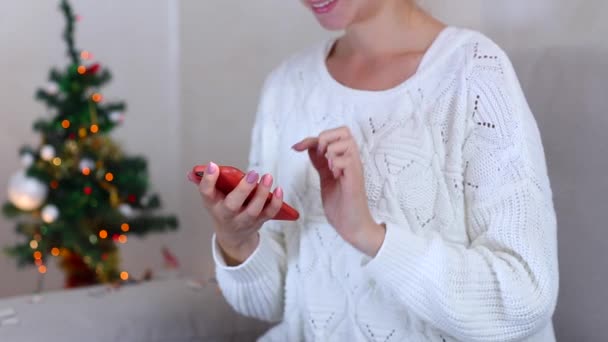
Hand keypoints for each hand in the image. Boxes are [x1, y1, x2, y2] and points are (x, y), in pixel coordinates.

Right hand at [187, 162, 283, 265]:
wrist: (232, 236)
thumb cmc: (222, 209)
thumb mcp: (212, 197)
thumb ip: (210, 182)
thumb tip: (206, 167)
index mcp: (212, 203)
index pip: (206, 192)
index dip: (208, 179)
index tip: (213, 166)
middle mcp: (226, 214)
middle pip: (232, 205)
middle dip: (243, 189)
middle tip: (253, 174)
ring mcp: (243, 220)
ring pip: (253, 210)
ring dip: (262, 193)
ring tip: (267, 177)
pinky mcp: (259, 222)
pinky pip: (269, 214)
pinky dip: (275, 203)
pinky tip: (278, 190)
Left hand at [292, 126, 385, 255]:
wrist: (352, 225)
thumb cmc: (341, 204)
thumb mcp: (326, 178)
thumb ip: (320, 162)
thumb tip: (310, 147)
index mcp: (344, 159)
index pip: (333, 134)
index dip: (312, 138)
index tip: (297, 147)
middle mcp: (352, 160)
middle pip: (344, 131)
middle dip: (325, 138)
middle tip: (319, 155)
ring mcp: (355, 169)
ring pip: (346, 142)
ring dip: (331, 151)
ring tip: (328, 167)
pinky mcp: (355, 179)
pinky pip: (347, 160)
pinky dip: (336, 164)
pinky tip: (334, 175)